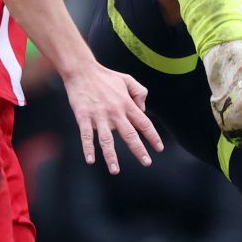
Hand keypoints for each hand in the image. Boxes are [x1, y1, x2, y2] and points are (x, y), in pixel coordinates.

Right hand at [61, 60, 163, 174]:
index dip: (153, 136)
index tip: (159, 148)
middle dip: (139, 150)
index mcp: (127, 104)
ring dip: (111, 156)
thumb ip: (140, 92)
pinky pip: (86, 136)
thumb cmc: (105, 76)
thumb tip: (143, 110)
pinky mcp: (83, 117)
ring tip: (115, 170)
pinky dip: (88, 148)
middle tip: (146, 163)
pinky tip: (91, 160)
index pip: (144, 123)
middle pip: (130, 135)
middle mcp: (115, 112)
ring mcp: (99, 116)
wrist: (82, 70)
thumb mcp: (127, 80)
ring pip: (107, 140)